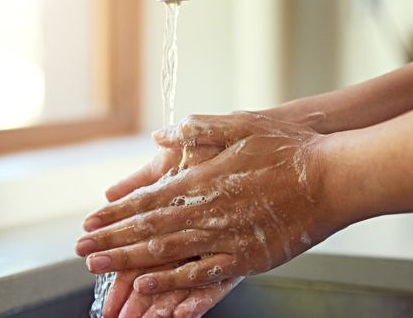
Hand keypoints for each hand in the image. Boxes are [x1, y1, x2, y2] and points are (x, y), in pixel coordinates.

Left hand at [77, 113, 338, 295]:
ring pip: (165, 254)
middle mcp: (206, 209)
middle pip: (147, 229)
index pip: (146, 199)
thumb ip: (197, 131)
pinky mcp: (246, 257)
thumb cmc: (288, 148)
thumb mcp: (240, 125)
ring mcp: (225, 237)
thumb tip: (161, 135)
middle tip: (81, 250)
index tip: (90, 220)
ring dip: (128, 262)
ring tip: (100, 268)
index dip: (115, 213)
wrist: (332, 175)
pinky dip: (171, 282)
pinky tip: (148, 287)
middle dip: (110, 241)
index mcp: (201, 178)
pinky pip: (201, 275)